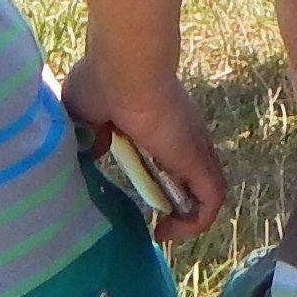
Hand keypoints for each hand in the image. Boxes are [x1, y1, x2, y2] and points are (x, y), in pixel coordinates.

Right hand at [57, 47, 224, 243]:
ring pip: (207, 189)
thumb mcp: (84, 109)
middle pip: (193, 174)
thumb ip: (90, 131)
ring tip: (163, 231)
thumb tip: (94, 151)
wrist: (124, 66)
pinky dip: (196, 221)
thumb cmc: (100, 78)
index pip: (171, 152)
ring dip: (187, 215)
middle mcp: (181, 133)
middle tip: (156, 220)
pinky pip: (212, 199)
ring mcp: (192, 145)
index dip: (160, 175)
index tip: (141, 193)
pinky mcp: (197, 158)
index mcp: (157, 119)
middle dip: (177, 200)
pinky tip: (166, 230)